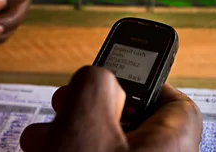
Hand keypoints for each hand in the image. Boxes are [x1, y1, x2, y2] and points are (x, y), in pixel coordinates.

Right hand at [20, 66, 202, 151]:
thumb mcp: (87, 120)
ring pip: (106, 143)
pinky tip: (44, 150)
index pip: (174, 99)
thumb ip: (95, 82)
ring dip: (70, 133)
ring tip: (42, 137)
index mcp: (173, 140)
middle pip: (132, 120)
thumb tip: (95, 79)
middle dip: (88, 108)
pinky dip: (73, 151)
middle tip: (63, 105)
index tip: (115, 72)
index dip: (144, 79)